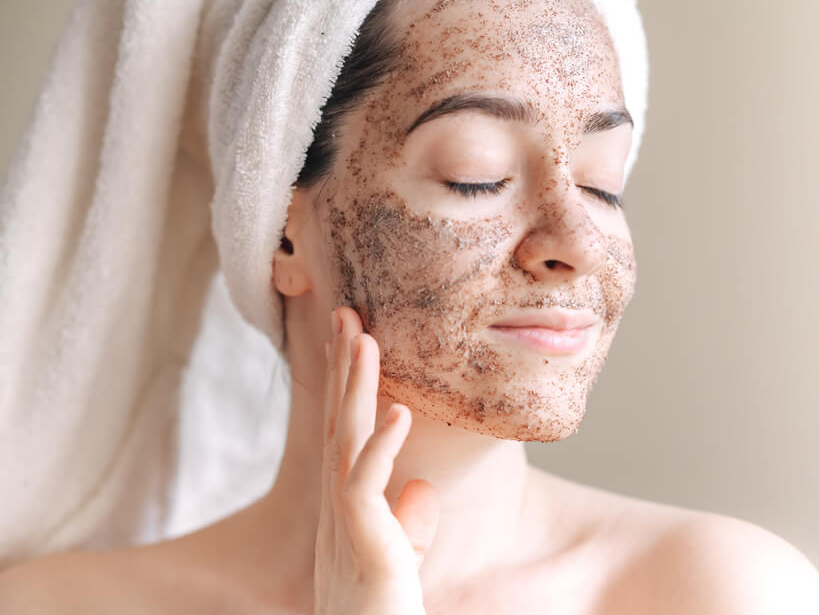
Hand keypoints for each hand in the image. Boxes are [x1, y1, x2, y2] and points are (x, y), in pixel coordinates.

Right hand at [313, 307, 439, 614]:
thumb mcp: (398, 564)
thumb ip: (406, 526)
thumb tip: (420, 489)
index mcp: (348, 509)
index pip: (346, 434)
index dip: (348, 386)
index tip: (353, 339)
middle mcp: (340, 510)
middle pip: (339, 424)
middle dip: (343, 369)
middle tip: (345, 313)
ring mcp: (346, 526)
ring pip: (346, 442)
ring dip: (355, 388)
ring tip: (363, 337)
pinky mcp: (364, 548)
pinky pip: (365, 489)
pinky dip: (381, 448)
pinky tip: (397, 411)